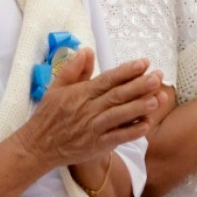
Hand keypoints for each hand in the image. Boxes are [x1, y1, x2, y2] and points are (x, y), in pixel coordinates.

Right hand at [14, 46, 167, 170]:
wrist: (38, 146)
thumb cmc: (48, 115)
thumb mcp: (56, 88)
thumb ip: (73, 69)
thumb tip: (87, 50)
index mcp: (80, 93)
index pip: (107, 79)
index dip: (126, 71)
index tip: (144, 63)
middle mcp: (88, 110)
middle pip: (117, 95)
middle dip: (140, 86)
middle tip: (158, 77)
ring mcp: (93, 129)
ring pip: (120, 116)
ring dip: (139, 107)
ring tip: (158, 99)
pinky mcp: (96, 145)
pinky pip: (117, 138)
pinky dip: (132, 132)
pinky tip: (147, 125)